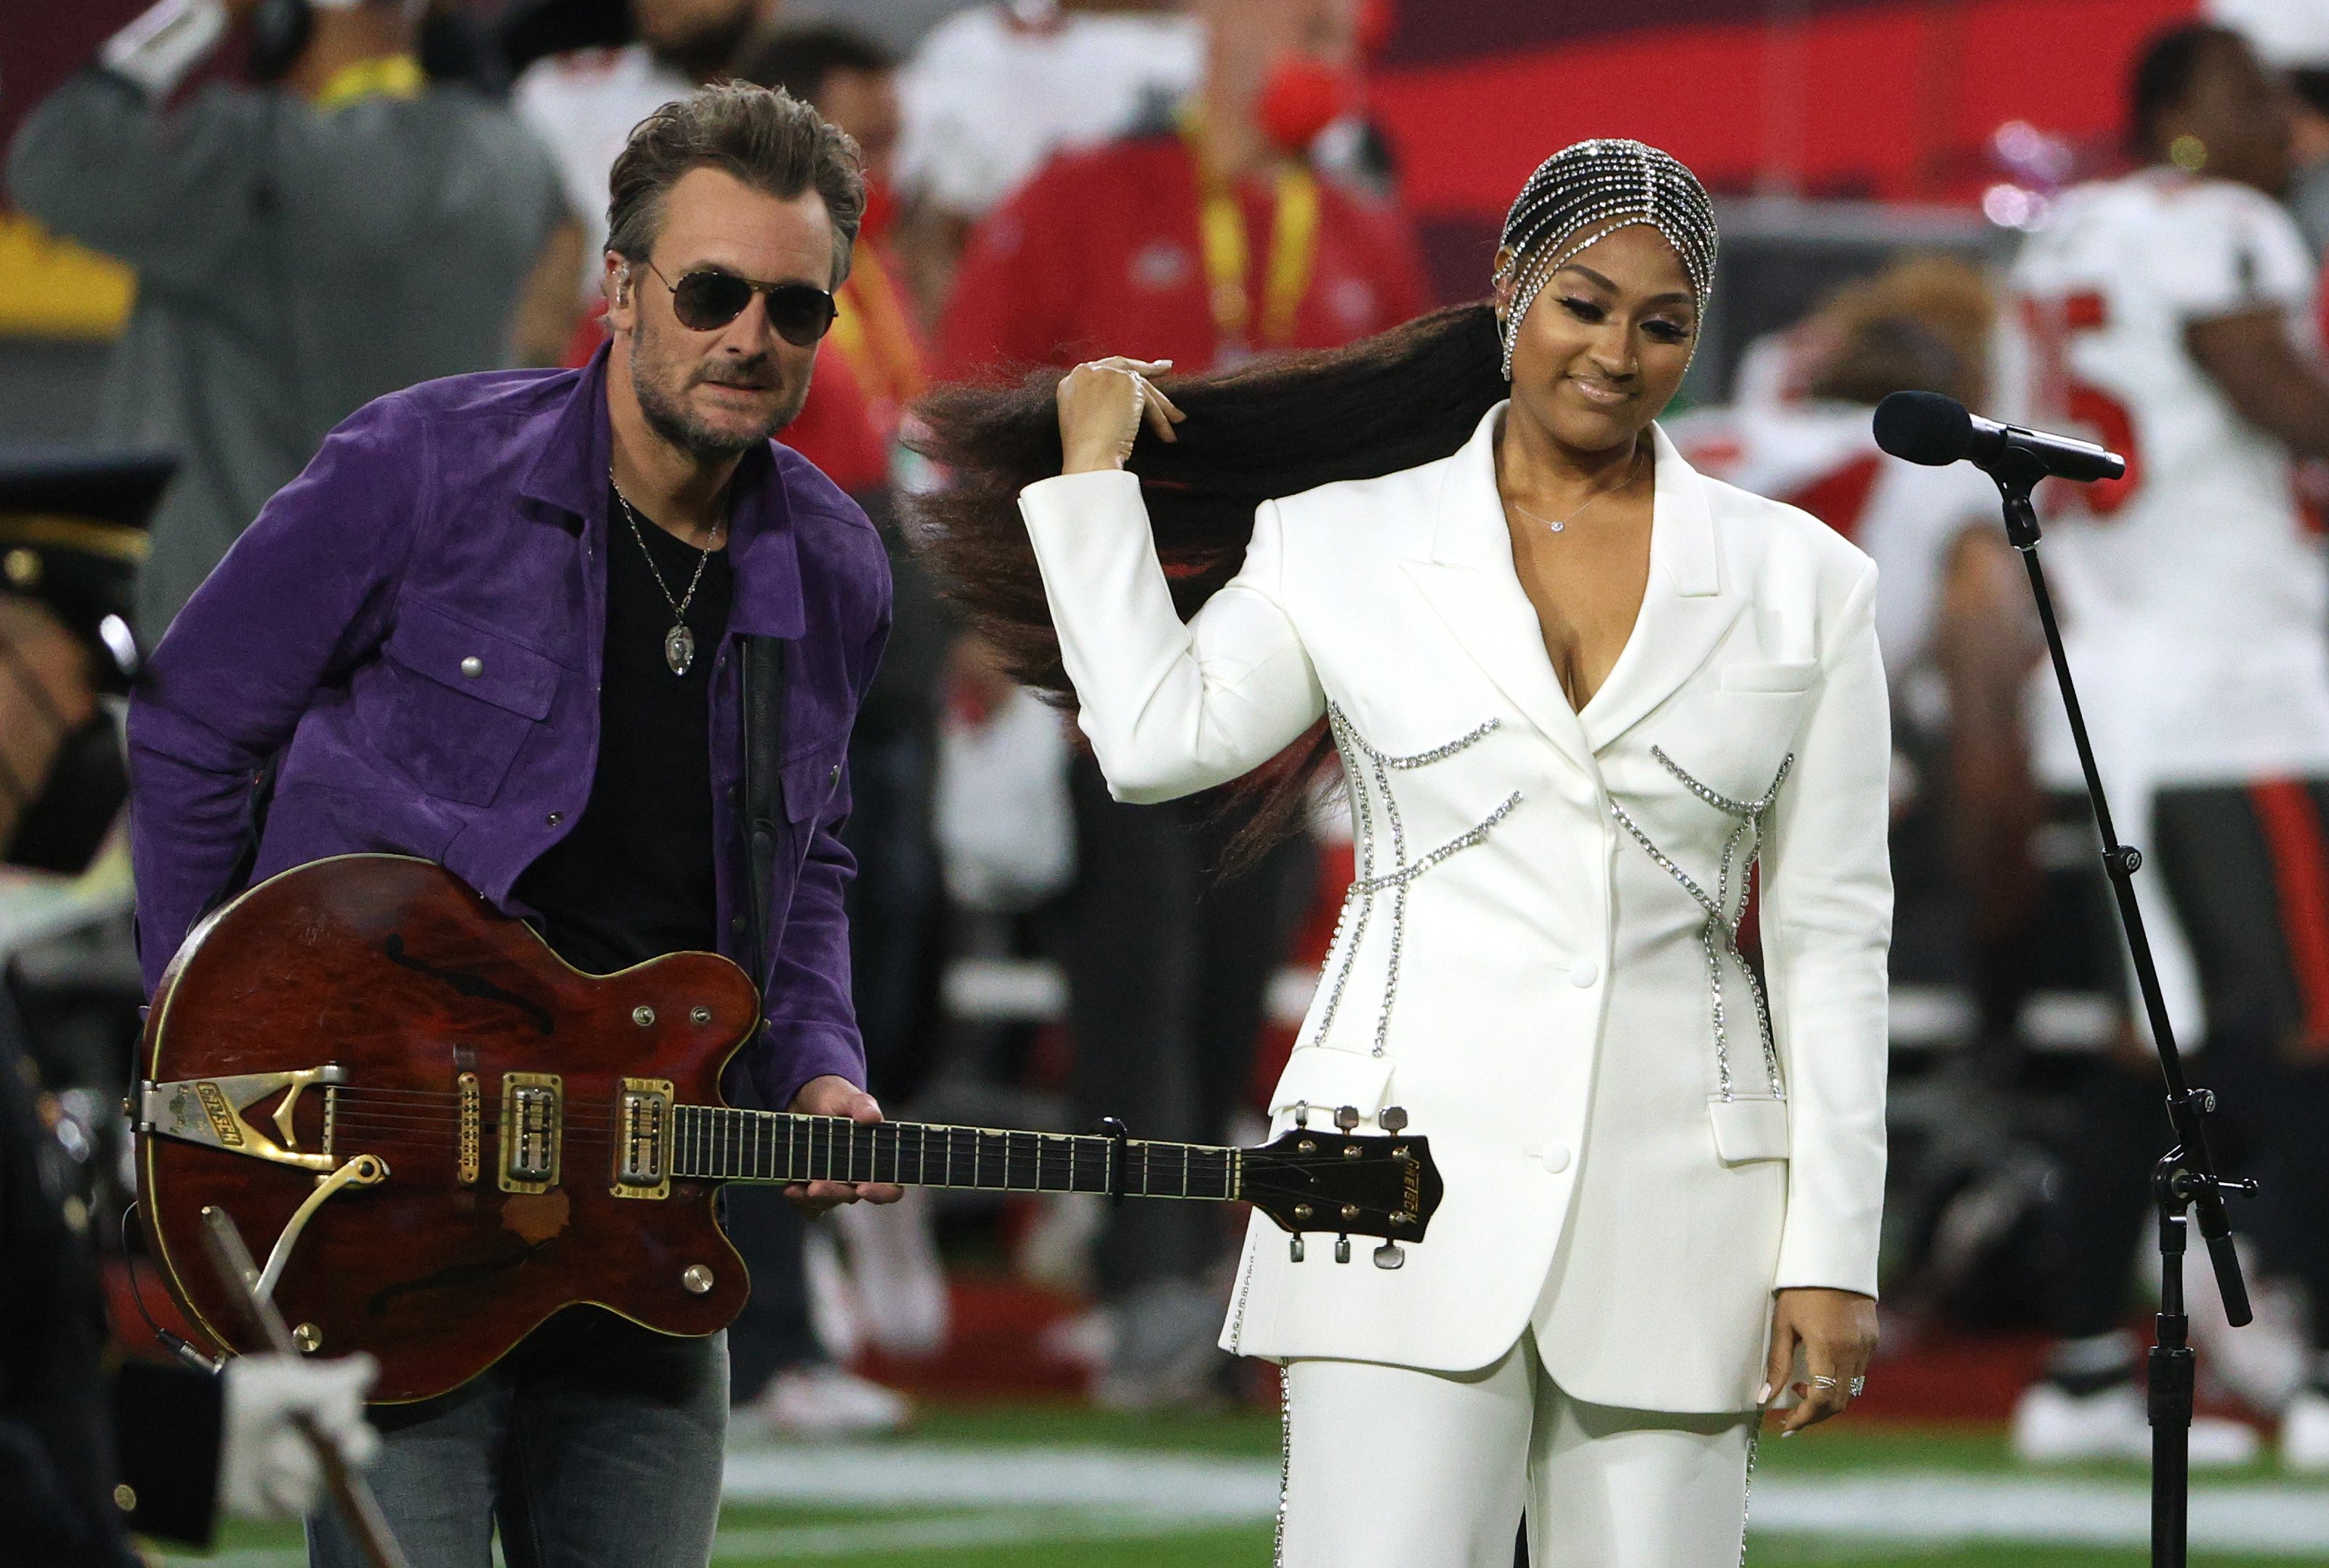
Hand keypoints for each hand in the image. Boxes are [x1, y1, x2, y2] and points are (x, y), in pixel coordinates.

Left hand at [217, 1352, 379, 1519]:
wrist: (185, 1446)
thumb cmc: (230, 1405)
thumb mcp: (276, 1385)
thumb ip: (325, 1382)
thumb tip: (369, 1368)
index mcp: (309, 1403)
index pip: (348, 1404)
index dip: (347, 1412)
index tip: (331, 1419)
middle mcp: (310, 1437)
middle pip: (357, 1444)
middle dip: (357, 1445)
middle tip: (349, 1450)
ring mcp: (297, 1470)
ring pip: (325, 1474)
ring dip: (294, 1467)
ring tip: (263, 1460)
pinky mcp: (281, 1502)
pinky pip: (304, 1503)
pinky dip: (284, 1495)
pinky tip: (262, 1484)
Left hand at [784, 1074, 903, 1214]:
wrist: (805, 1099)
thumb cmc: (836, 1099)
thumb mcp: (848, 1097)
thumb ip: (862, 1106)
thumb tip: (873, 1117)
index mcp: (876, 1159)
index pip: (891, 1188)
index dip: (882, 1193)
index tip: (864, 1188)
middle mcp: (857, 1177)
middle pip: (852, 1197)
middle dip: (833, 1194)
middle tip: (815, 1187)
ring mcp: (834, 1185)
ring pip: (828, 1203)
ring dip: (811, 1199)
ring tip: (794, 1188)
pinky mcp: (811, 1188)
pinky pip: (807, 1206)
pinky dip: (797, 1201)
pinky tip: (788, 1187)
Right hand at [1056, 356, 1184, 473]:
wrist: (1088, 455)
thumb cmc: (1082, 451)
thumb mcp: (1079, 421)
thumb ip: (1093, 404)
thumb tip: (1116, 407)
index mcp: (1072, 382)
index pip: (1101, 371)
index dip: (1120, 373)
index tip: (1134, 376)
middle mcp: (1088, 372)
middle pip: (1123, 367)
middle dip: (1146, 368)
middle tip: (1164, 368)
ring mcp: (1108, 374)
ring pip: (1140, 387)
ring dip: (1161, 406)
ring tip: (1177, 418)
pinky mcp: (1128, 382)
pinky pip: (1149, 401)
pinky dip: (1160, 419)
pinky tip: (1168, 434)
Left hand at [1762, 1287, 1876, 1434]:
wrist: (1833, 1259)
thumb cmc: (1800, 1289)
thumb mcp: (1782, 1323)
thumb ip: (1776, 1363)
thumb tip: (1764, 1398)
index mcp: (1828, 1347)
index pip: (1822, 1400)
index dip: (1804, 1418)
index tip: (1786, 1426)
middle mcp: (1853, 1352)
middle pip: (1840, 1402)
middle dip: (1815, 1415)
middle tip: (1791, 1416)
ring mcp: (1867, 1347)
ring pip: (1851, 1391)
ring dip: (1828, 1400)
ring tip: (1800, 1390)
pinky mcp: (1873, 1340)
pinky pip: (1859, 1374)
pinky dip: (1840, 1383)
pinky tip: (1820, 1373)